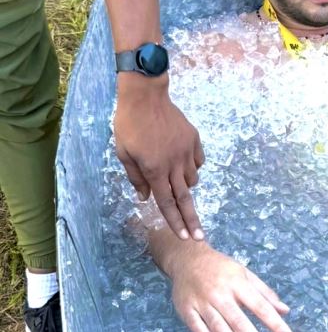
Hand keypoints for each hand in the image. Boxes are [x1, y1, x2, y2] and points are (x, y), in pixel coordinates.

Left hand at [114, 74, 205, 240]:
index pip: (166, 202)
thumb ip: (136, 178)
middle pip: (185, 199)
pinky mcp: (194, 140)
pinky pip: (198, 161)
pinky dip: (192, 167)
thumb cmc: (129, 124)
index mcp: (154, 170)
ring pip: (192, 179)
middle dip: (192, 221)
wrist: (145, 95)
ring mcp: (186, 152)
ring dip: (185, 186)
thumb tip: (145, 197)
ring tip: (174, 177)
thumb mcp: (123, 153)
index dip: (175, 222)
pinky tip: (182, 161)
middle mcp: (174, 165)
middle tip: (200, 237)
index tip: (185, 237)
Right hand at [167, 243, 294, 331]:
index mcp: (238, 283)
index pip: (261, 307)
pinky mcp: (186, 309)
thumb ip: (265, 293)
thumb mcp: (245, 274)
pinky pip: (198, 329)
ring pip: (219, 328)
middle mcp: (220, 293)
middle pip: (239, 322)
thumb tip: (285, 311)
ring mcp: (201, 302)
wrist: (187, 258)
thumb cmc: (221, 268)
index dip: (276, 324)